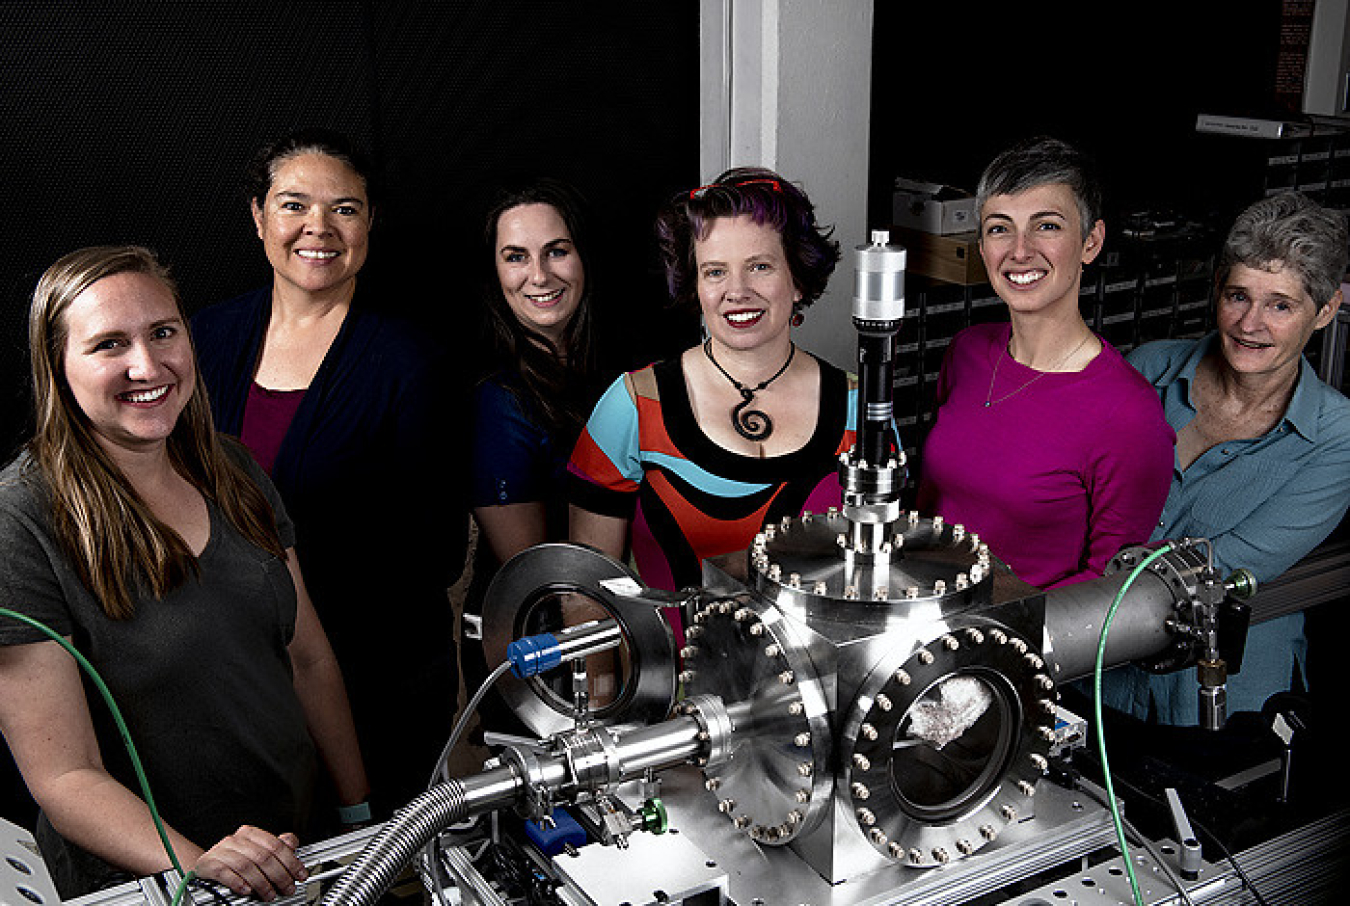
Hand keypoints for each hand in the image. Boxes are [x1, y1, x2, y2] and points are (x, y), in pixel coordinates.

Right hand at [193, 827, 307, 900]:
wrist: (205, 865)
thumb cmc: (234, 858)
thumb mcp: (255, 850)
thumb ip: (274, 847)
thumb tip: (292, 843)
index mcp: (250, 834)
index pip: (275, 846)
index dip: (291, 861)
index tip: (300, 875)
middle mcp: (236, 840)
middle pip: (263, 857)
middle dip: (279, 875)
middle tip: (287, 888)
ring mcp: (221, 852)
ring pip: (246, 866)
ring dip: (262, 883)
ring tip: (270, 895)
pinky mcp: (208, 865)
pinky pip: (225, 873)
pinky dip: (238, 883)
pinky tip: (247, 890)